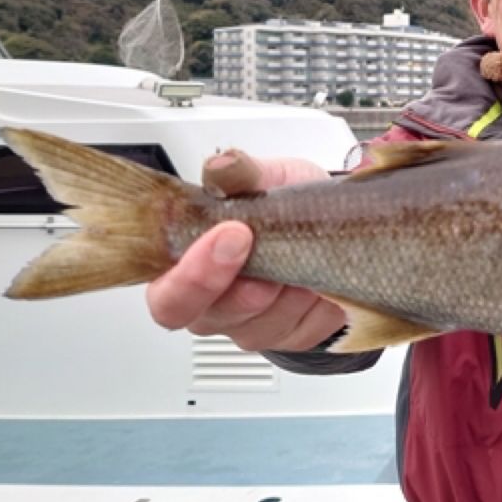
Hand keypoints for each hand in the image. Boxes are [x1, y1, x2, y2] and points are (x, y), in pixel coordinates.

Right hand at [145, 150, 345, 351]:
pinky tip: (321, 275)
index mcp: (186, 269)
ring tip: (306, 251)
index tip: (229, 233)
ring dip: (287, 289)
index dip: (190, 275)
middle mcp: (213, 307)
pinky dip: (319, 300)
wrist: (334, 222)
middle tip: (267, 250)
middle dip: (241, 288)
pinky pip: (306, 328)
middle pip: (211, 318)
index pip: (167, 294)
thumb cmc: (284, 206)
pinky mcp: (295, 336)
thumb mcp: (265, 178)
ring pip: (263, 325)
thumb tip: (223, 165)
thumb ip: (239, 174)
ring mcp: (254, 327)